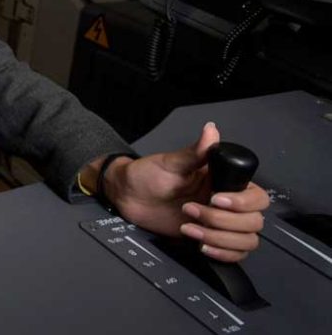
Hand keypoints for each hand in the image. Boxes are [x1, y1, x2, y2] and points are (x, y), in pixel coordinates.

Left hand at [103, 122, 269, 262]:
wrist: (128, 197)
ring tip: (190, 227)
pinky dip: (221, 253)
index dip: (242, 202)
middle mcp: (227, 204)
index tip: (214, 198)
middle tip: (191, 210)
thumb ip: (196, 151)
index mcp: (224, 183)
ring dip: (220, 238)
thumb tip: (211, 131)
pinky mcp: (211, 240)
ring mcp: (220, 224)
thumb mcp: (171, 162)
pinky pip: (234, 254)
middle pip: (253, 222)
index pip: (257, 197)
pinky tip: (200, 244)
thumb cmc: (148, 175)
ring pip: (246, 240)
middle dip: (222, 221)